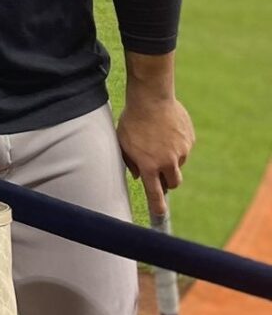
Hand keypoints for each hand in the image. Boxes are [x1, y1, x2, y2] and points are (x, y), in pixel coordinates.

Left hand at [116, 93, 194, 216]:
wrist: (151, 98)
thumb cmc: (132, 121)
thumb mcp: (123, 143)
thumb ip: (130, 162)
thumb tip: (140, 177)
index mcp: (149, 165)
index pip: (155, 193)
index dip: (158, 206)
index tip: (160, 215)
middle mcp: (167, 162)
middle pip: (174, 183)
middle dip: (168, 182)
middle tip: (160, 172)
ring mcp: (181, 151)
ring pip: (179, 164)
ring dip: (170, 159)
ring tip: (157, 139)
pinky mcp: (190, 140)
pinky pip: (184, 148)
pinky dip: (176, 144)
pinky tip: (165, 129)